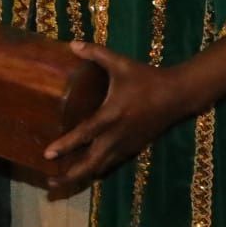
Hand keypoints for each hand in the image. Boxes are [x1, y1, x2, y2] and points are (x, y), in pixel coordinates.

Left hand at [42, 42, 194, 190]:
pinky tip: (85, 171)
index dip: (66, 145)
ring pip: (101, 167)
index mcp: (112, 115)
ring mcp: (126, 144)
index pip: (85, 134)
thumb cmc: (147, 78)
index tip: (47, 154)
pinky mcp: (133, 148)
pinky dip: (96, 169)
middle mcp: (117, 135)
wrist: (178, 95)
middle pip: (91, 163)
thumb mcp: (121, 63)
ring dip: (81, 176)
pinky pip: (111, 163)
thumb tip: (72, 44)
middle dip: (70, 175)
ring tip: (61, 181)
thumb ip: (96, 53)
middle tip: (49, 182)